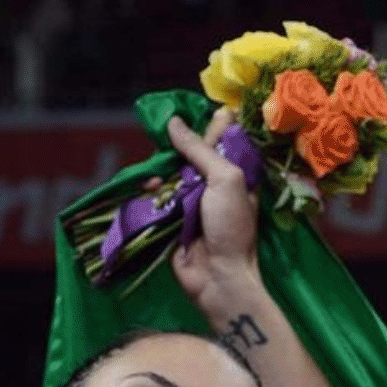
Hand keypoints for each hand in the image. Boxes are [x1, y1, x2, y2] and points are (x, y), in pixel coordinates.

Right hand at [163, 109, 261, 311]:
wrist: (218, 276)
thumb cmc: (231, 226)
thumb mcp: (225, 179)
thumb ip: (201, 149)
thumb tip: (175, 122)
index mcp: (236, 172)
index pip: (222, 138)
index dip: (208, 123)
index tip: (187, 111)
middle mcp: (215, 183)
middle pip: (192, 152)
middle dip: (178, 146)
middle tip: (165, 138)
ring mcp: (193, 200)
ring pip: (172, 172)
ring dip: (163, 169)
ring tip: (158, 174)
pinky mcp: (173, 217)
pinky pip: (158, 195)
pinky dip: (152, 190)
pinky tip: (149, 188)